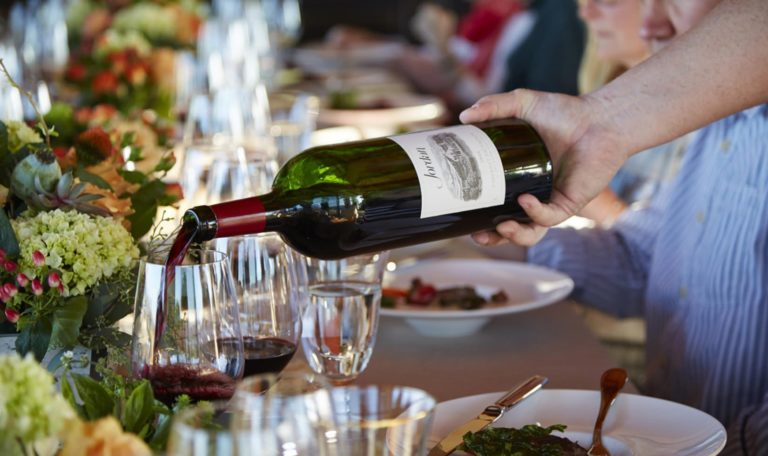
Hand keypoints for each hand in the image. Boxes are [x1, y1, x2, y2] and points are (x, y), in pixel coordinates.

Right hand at [460, 89, 627, 244]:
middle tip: (477, 235)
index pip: (494, 203)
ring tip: (500, 227)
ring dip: (514, 235)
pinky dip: (535, 212)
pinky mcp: (570, 202)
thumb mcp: (523, 104)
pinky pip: (549, 216)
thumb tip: (464, 115)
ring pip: (531, 232)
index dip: (478, 214)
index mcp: (518, 179)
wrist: (601, 118)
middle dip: (493, 238)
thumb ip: (493, 106)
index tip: (459, 212)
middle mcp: (533, 195)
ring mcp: (551, 201)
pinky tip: (524, 201)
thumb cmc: (564, 113)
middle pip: (509, 227)